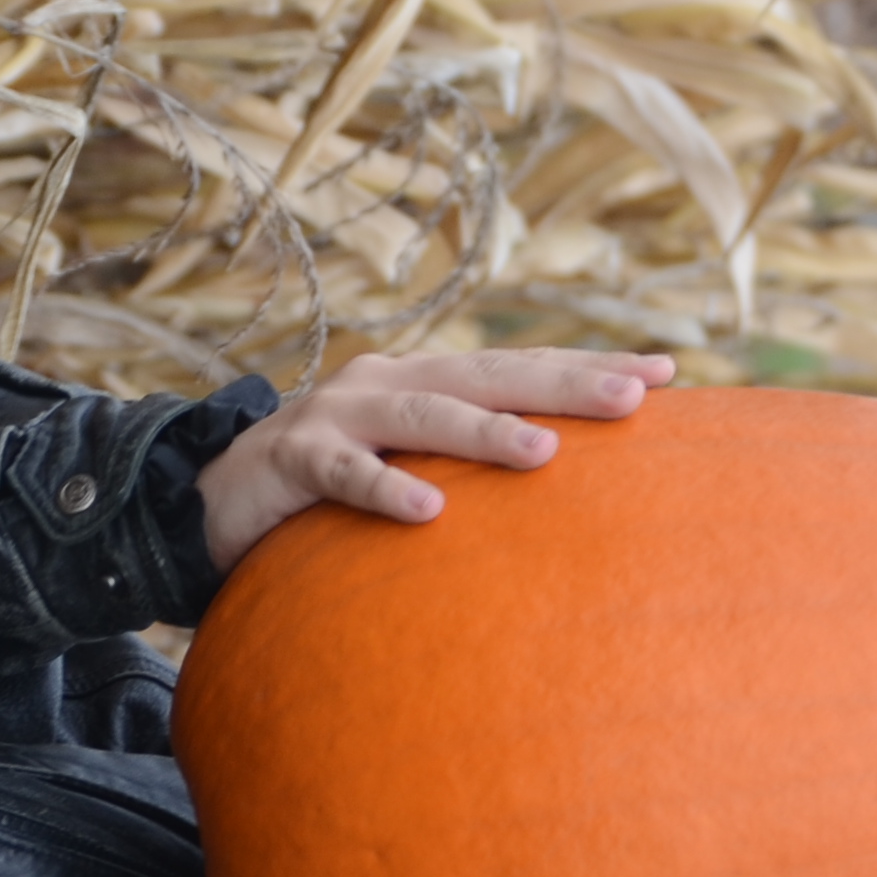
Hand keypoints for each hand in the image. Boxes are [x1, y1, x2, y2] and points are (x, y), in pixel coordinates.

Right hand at [199, 347, 676, 574]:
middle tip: (635, 394)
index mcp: (425, 381)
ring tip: (546, 454)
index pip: (520, 368)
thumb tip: (567, 488)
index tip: (668, 373)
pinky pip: (345, 476)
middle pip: (488, 375)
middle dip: (563, 383)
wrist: (208, 500)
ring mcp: (338, 416)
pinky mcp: (292, 462)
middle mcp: (389, 383)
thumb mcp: (406, 467)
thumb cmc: (327, 494)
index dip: (589, 365)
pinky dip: (386, 490)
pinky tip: (430, 511)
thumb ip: (467, 466)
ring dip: (487, 432)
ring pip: (424, 416)